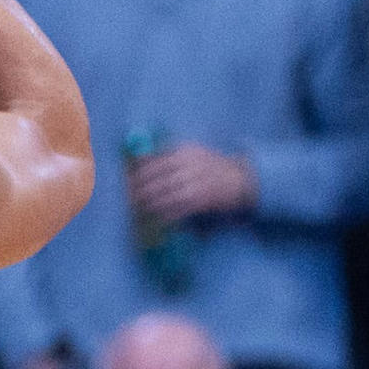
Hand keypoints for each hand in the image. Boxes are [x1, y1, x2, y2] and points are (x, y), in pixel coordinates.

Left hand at [124, 141, 256, 221]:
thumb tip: (140, 159)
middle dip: (140, 189)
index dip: (139, 171)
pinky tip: (157, 218)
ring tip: (139, 208)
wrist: (240, 178)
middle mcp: (189, 165)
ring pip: (166, 195)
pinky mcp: (203, 200)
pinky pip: (179, 209)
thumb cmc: (211, 165)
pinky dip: (166, 215)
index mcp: (184, 151)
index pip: (154, 160)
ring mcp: (196, 182)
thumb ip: (170, 153)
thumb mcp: (193, 151)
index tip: (128, 179)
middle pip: (157, 178)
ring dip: (150, 203)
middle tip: (129, 197)